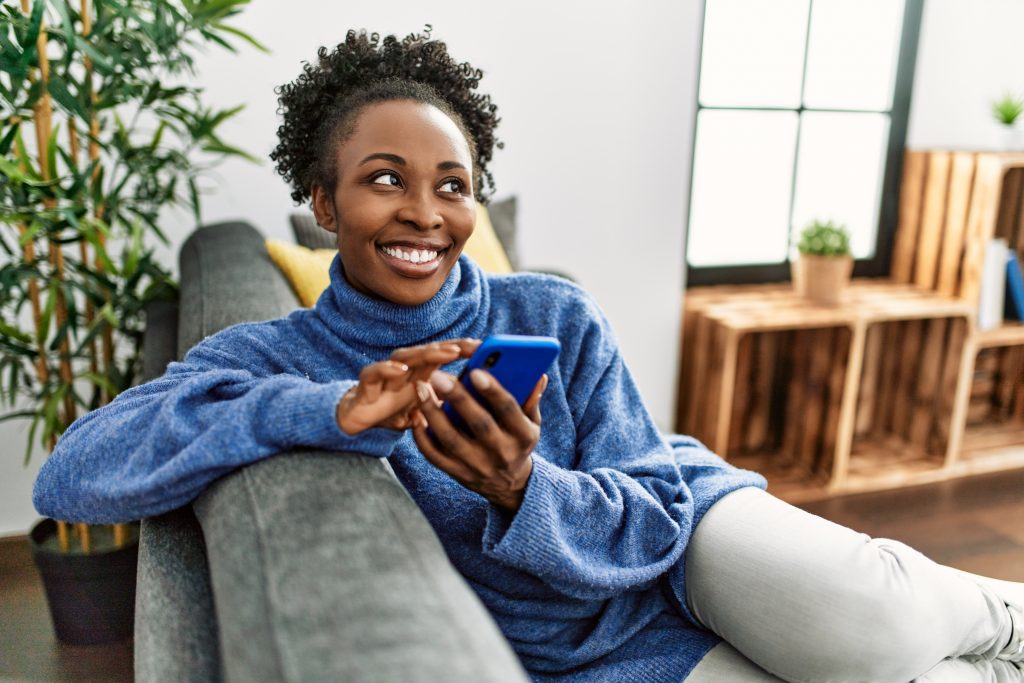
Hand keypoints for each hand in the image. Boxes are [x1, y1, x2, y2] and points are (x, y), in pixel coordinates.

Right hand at [336, 339, 480, 434]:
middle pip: (429, 352)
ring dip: (426, 353)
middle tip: (473, 346)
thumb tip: (474, 407)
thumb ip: (444, 404)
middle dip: (451, 347)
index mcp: (419, 373)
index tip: (486, 348)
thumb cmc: (393, 410)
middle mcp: (404, 369)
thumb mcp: (425, 410)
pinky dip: (386, 369)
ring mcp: (385, 375)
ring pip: (405, 356)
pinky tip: (400, 369)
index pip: (443, 356)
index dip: (463, 349)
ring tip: (447, 352)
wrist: (357, 419)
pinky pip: (374, 373)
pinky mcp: (365, 385)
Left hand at [412, 368, 547, 512]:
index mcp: (523, 436)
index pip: (509, 410)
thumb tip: (537, 374)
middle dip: (458, 398)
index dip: (493, 391)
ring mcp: (477, 466)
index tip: (475, 371)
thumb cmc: (518, 442)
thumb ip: (531, 399)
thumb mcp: (532, 423)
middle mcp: (501, 453)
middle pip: (478, 424)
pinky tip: (414, 416)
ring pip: (451, 439)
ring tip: (420, 389)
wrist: (510, 485)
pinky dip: (422, 437)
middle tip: (438, 375)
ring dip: (433, 413)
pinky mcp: (458, 473)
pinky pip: (435, 456)